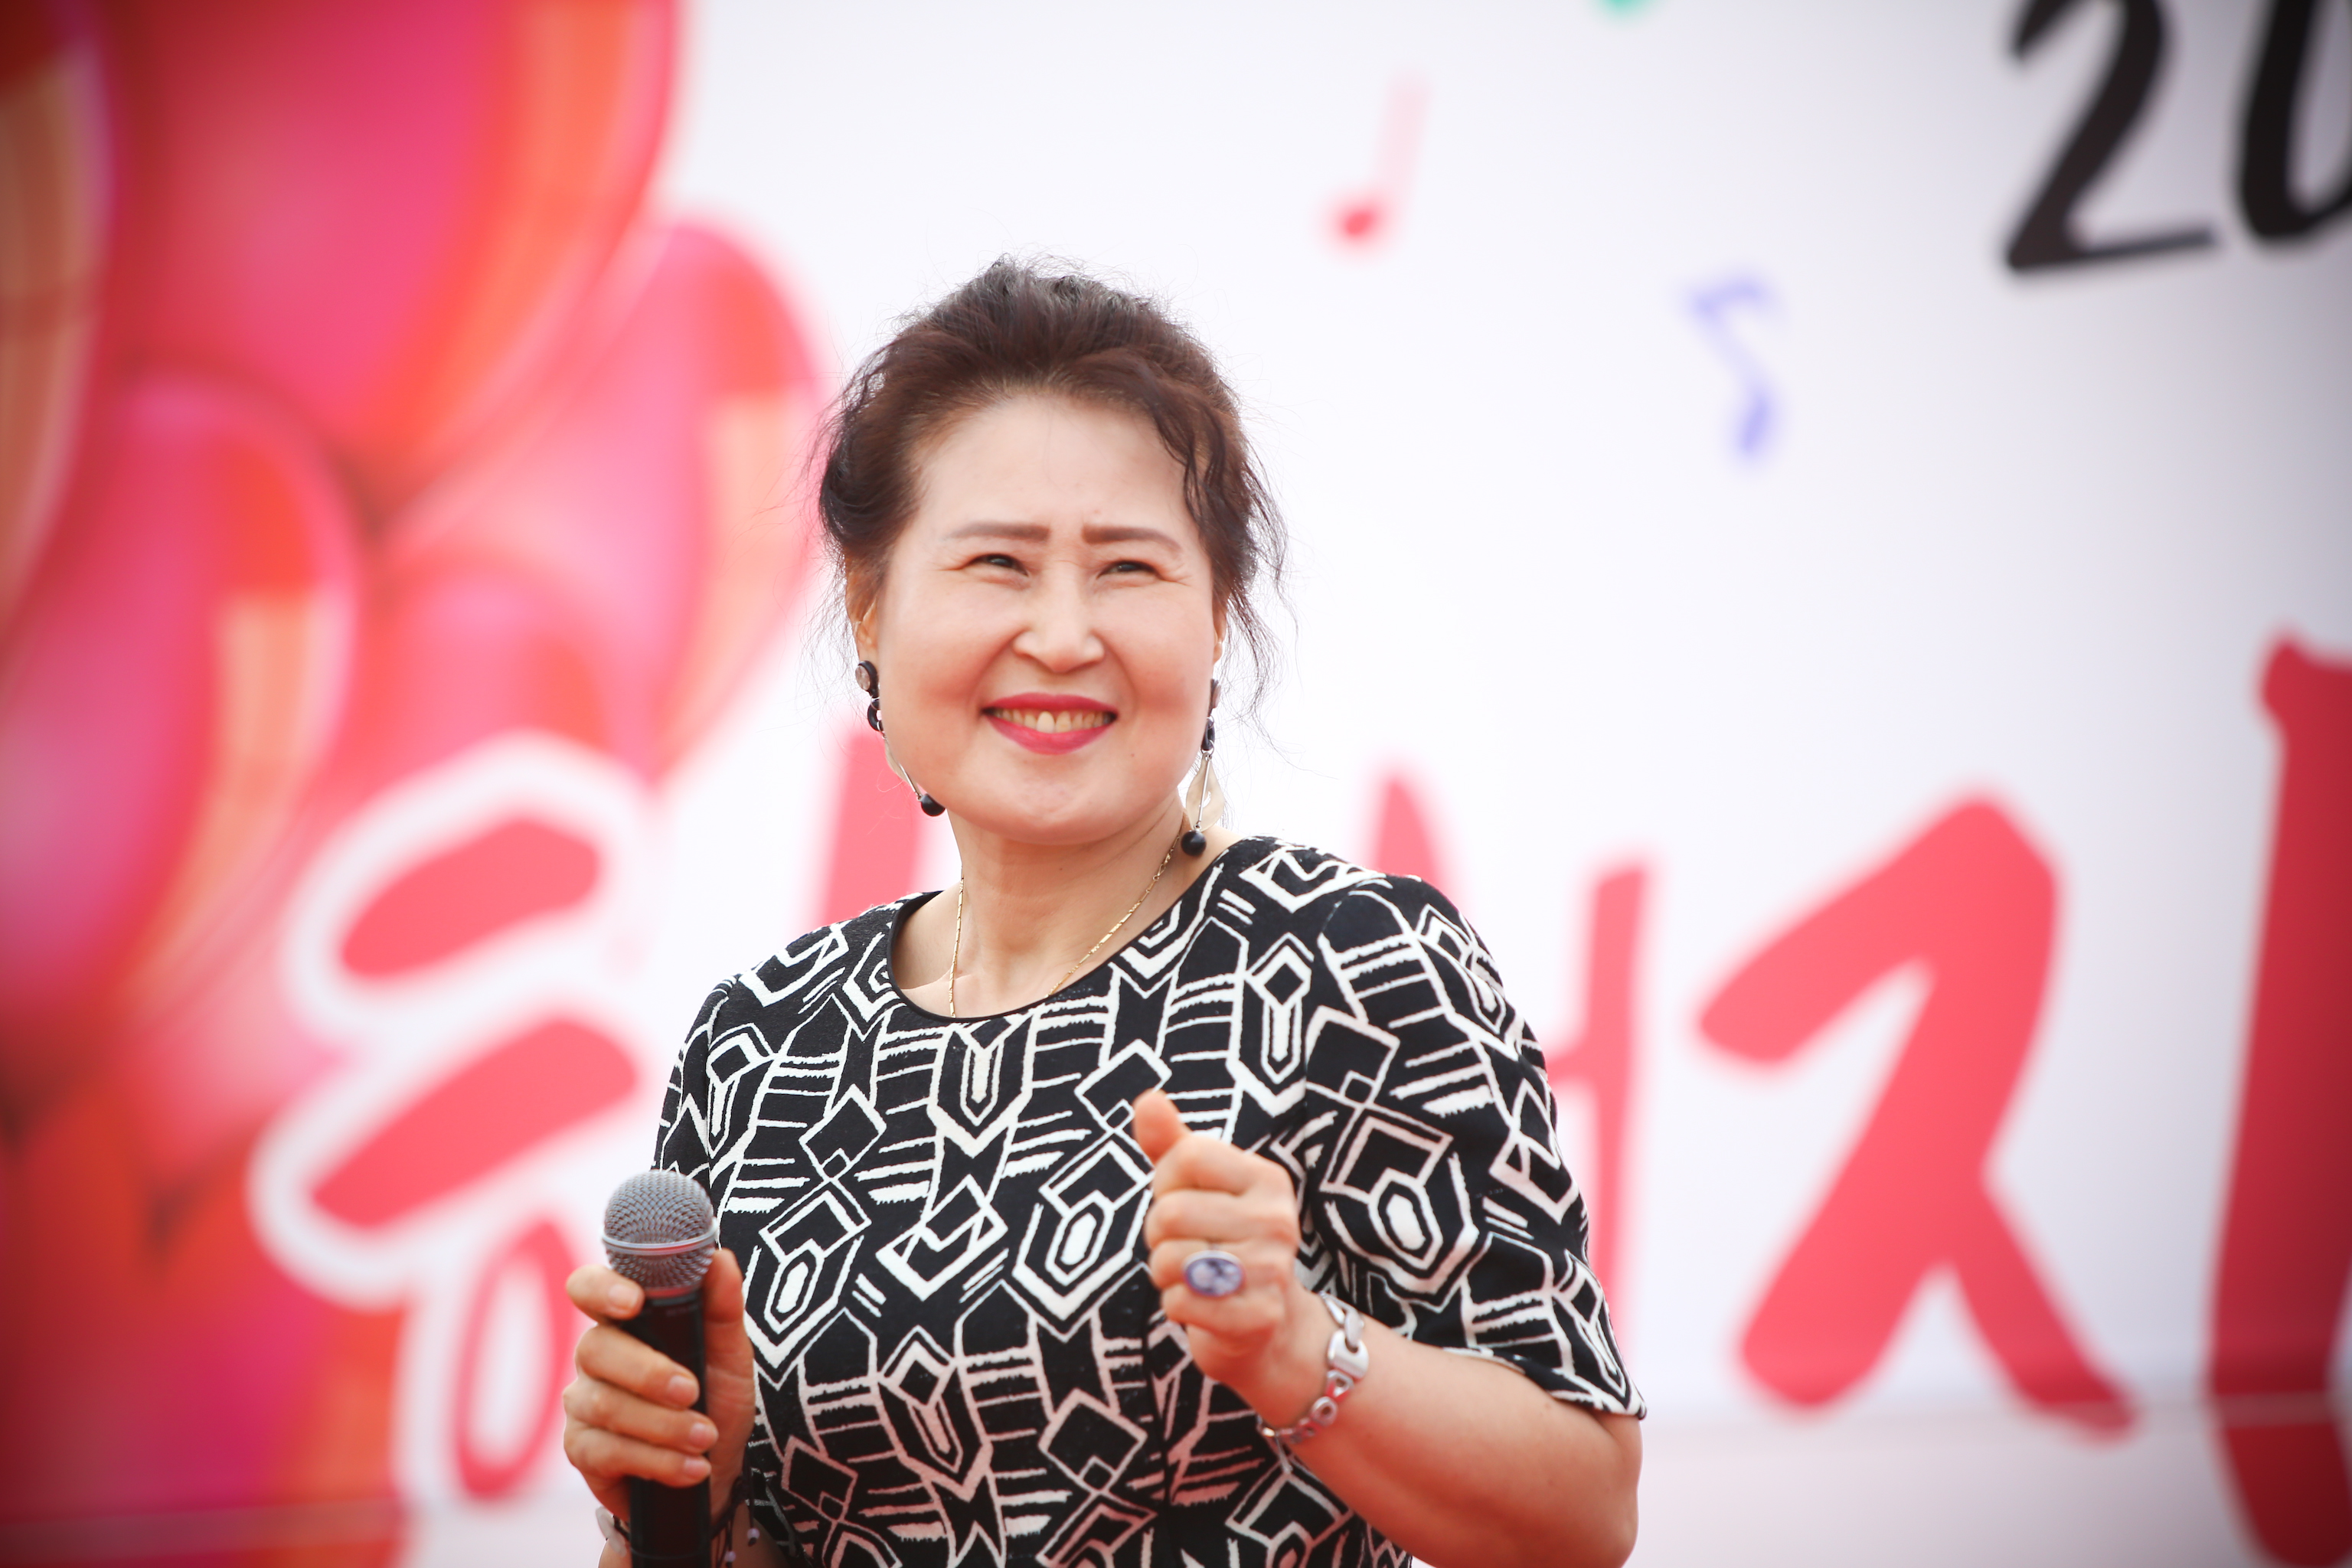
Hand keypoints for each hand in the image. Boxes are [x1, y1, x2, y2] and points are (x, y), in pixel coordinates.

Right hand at [562, 1247, 756, 1523]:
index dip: (602, 1289)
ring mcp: (584, 1402)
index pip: (589, 1287)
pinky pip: (607, 1451)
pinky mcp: (582, 1449)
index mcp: (627, 1320)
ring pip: (605, 1405)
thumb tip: (718, 1257)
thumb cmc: (717, 1398)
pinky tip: (690, 1468)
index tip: (634, 1302)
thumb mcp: (731, 1353)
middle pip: (596, 1348)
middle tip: (692, 1392)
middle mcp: (597, 1354)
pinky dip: (657, 1460)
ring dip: (664, 1425)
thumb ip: (723, 1306)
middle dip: (648, 1373)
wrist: (717, 1467)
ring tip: (705, 1439)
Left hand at [1134, 1089, 1331, 1427]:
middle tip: (1182, 1245)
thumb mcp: (1197, 1188)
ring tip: (1192, 1275)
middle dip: (1159, 1233)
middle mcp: (1277, 1220)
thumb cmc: (1220, 1244)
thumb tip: (1147, 1098)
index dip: (1166, 1180)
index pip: (1188, 1155)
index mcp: (1266, 1179)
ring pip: (1172, 1259)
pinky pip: (1180, 1302)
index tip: (1183, 1199)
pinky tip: (1200, 1305)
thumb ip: (1170, 1144)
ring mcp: (1272, 1271)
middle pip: (1172, 1211)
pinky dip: (1176, 1305)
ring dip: (1165, 1272)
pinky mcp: (1257, 1318)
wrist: (1264, 1329)